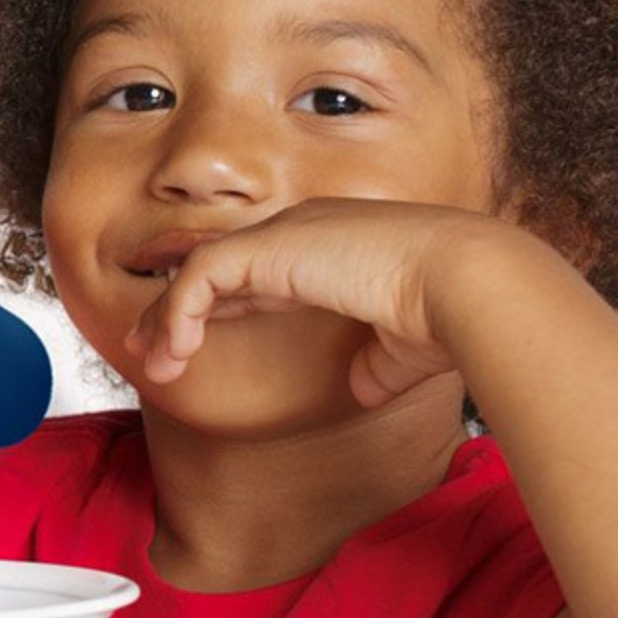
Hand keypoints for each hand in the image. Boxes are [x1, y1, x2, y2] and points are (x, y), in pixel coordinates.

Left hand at [122, 197, 493, 410]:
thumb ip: (374, 364)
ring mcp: (287, 232)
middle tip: (150, 350)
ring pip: (201, 268)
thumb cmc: (449, 317)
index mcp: (338, 246)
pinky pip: (199, 278)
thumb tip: (358, 387)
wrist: (467, 282)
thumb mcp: (401, 351)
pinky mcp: (269, 247)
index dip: (224, 305)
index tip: (194, 343)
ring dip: (168, 317)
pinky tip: (174, 352)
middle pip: (223, 263)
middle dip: (179, 306)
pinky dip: (177, 314)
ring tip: (151, 362)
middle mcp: (308, 230)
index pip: (263, 268)